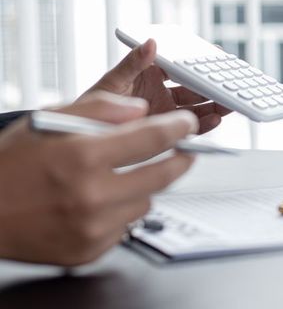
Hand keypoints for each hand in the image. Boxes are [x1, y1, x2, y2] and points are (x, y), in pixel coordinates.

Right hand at [0, 92, 197, 265]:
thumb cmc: (11, 163)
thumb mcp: (50, 119)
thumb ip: (100, 108)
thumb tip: (141, 111)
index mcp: (83, 155)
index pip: (152, 139)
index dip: (178, 129)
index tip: (189, 125)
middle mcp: (91, 195)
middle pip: (162, 176)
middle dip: (180, 160)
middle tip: (184, 152)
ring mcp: (92, 228)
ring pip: (146, 202)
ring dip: (143, 186)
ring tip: (118, 178)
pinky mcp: (90, 251)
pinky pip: (126, 226)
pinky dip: (122, 210)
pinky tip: (99, 202)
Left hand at [82, 39, 230, 133]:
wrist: (87, 135)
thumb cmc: (94, 105)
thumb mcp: (113, 81)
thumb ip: (132, 63)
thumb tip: (151, 42)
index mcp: (152, 74)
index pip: (181, 65)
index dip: (199, 61)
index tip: (217, 56)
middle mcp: (163, 93)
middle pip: (194, 88)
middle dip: (213, 86)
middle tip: (229, 84)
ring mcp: (166, 113)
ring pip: (197, 108)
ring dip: (214, 105)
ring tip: (227, 103)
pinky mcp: (167, 132)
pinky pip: (191, 127)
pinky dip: (205, 124)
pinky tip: (215, 119)